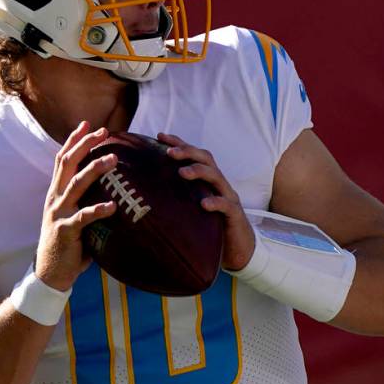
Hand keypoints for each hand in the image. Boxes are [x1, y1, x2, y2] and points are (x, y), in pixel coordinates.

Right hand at [35, 122, 117, 290]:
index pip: (63, 159)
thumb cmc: (68, 244)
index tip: (88, 124)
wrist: (49, 273)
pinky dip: (98, 210)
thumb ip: (86, 201)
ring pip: (76, 184)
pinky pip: (84, 217)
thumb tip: (113, 190)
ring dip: (95, 169)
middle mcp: (55, 198)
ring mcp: (59, 213)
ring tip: (113, 159)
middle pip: (68, 163)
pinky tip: (113, 206)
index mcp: (56, 192)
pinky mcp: (66, 231)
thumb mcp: (74, 217)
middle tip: (103, 131)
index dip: (74, 140)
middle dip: (84, 144)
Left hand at [158, 132, 254, 270]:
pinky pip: (227, 205)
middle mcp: (219, 184)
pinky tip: (203, 204)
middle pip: (206, 159)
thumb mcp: (192, 207)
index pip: (193, 155)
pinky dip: (215, 202)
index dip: (178, 143)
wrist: (238, 248)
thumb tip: (146, 192)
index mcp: (207, 180)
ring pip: (217, 176)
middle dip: (188, 152)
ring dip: (199, 171)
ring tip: (182, 172)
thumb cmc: (210, 226)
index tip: (159, 135)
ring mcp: (228, 197)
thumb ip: (177, 197)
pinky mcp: (235, 215)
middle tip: (169, 152)